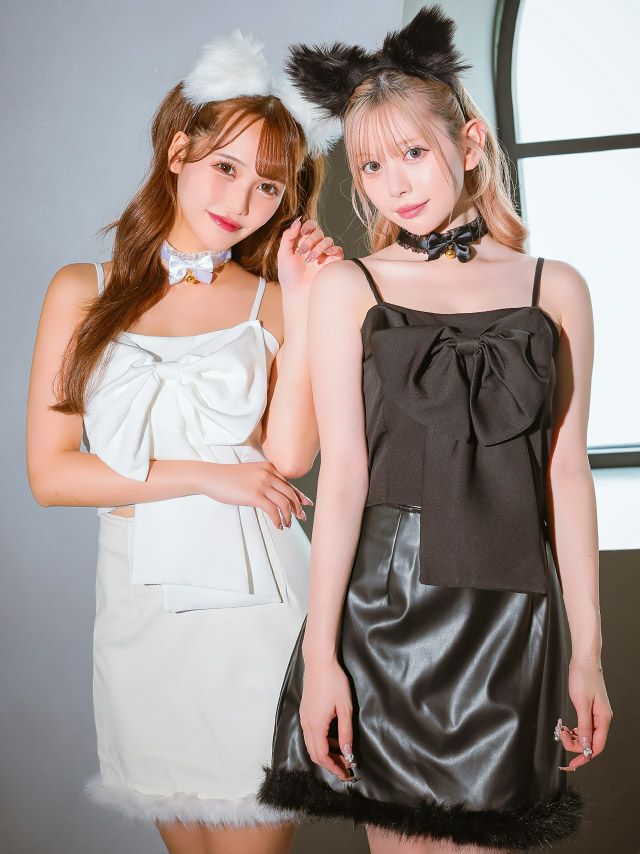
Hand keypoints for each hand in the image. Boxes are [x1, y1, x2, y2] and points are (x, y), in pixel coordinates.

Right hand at [199, 460, 312, 529]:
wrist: (212, 476)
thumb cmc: (228, 477)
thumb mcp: (251, 474)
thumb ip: (264, 480)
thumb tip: (275, 495)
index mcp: (269, 467)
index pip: (289, 484)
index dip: (299, 496)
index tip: (306, 504)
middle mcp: (268, 474)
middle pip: (290, 493)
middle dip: (297, 508)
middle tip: (301, 518)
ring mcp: (262, 484)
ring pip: (284, 503)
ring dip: (288, 516)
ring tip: (287, 524)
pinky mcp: (254, 495)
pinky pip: (273, 510)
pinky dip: (278, 520)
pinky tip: (278, 525)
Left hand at [277, 217, 343, 296]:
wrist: (297, 294)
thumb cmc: (289, 277)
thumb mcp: (284, 254)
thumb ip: (288, 236)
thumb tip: (297, 221)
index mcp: (303, 242)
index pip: (310, 226)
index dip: (308, 225)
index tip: (302, 232)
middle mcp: (315, 246)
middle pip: (318, 232)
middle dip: (309, 241)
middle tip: (301, 253)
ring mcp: (325, 254)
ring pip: (328, 240)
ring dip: (318, 248)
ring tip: (310, 260)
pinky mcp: (333, 263)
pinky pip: (338, 250)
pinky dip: (333, 250)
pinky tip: (324, 257)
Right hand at [299, 658, 354, 781]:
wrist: (319, 662)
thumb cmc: (334, 682)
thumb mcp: (345, 708)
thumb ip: (346, 732)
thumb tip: (347, 753)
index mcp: (316, 726)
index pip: (323, 756)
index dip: (334, 768)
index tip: (347, 774)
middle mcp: (307, 724)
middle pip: (315, 754)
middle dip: (330, 764)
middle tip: (346, 768)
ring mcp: (304, 718)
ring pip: (312, 745)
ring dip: (326, 754)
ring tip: (343, 754)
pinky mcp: (305, 712)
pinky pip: (311, 735)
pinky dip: (322, 743)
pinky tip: (334, 739)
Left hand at [556, 658, 612, 771]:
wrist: (584, 660)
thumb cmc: (584, 678)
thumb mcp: (581, 704)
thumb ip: (584, 726)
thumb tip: (586, 746)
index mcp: (603, 719)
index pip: (597, 746)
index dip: (584, 756)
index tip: (572, 763)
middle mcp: (602, 719)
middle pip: (591, 743)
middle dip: (576, 745)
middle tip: (561, 737)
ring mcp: (597, 714)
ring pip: (587, 735)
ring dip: (574, 737)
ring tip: (562, 731)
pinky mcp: (590, 709)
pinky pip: (584, 727)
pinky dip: (575, 730)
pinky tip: (567, 728)